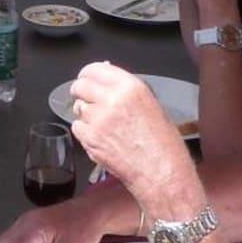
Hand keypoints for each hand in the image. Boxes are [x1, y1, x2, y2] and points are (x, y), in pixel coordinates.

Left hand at [68, 62, 198, 216]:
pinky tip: (100, 137)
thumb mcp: (152, 105)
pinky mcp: (90, 139)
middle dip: (81, 91)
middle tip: (87, 98)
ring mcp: (98, 120)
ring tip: (102, 124)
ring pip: (78, 108)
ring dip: (85, 113)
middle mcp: (111, 99)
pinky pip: (77, 127)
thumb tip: (107, 82)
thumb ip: (127, 91)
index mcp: (130, 87)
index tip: (87, 78)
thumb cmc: (164, 143)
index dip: (88, 74)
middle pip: (80, 86)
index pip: (95, 69)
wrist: (161, 173)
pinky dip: (84, 131)